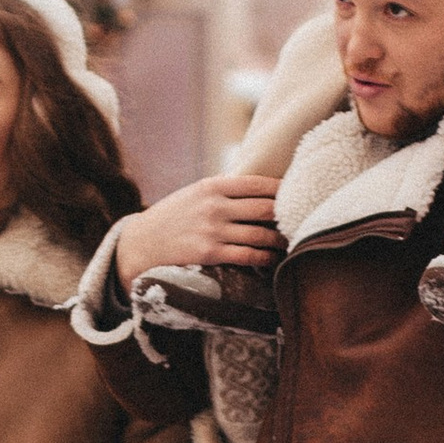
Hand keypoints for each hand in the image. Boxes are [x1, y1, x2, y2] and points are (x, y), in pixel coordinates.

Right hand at [112, 173, 282, 291]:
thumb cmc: (173, 217)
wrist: (140, 243)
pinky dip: (266, 257)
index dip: (284, 190)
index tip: (299, 194)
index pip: (259, 184)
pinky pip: (248, 255)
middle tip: (303, 220)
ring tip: (292, 241)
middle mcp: (214, 206)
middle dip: (287, 215)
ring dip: (281, 239)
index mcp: (212, 186)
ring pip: (261, 234)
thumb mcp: (195, 194)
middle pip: (265, 208)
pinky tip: (274, 258)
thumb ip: (224, 191)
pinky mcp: (210, 254)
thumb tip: (262, 191)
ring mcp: (212, 230)